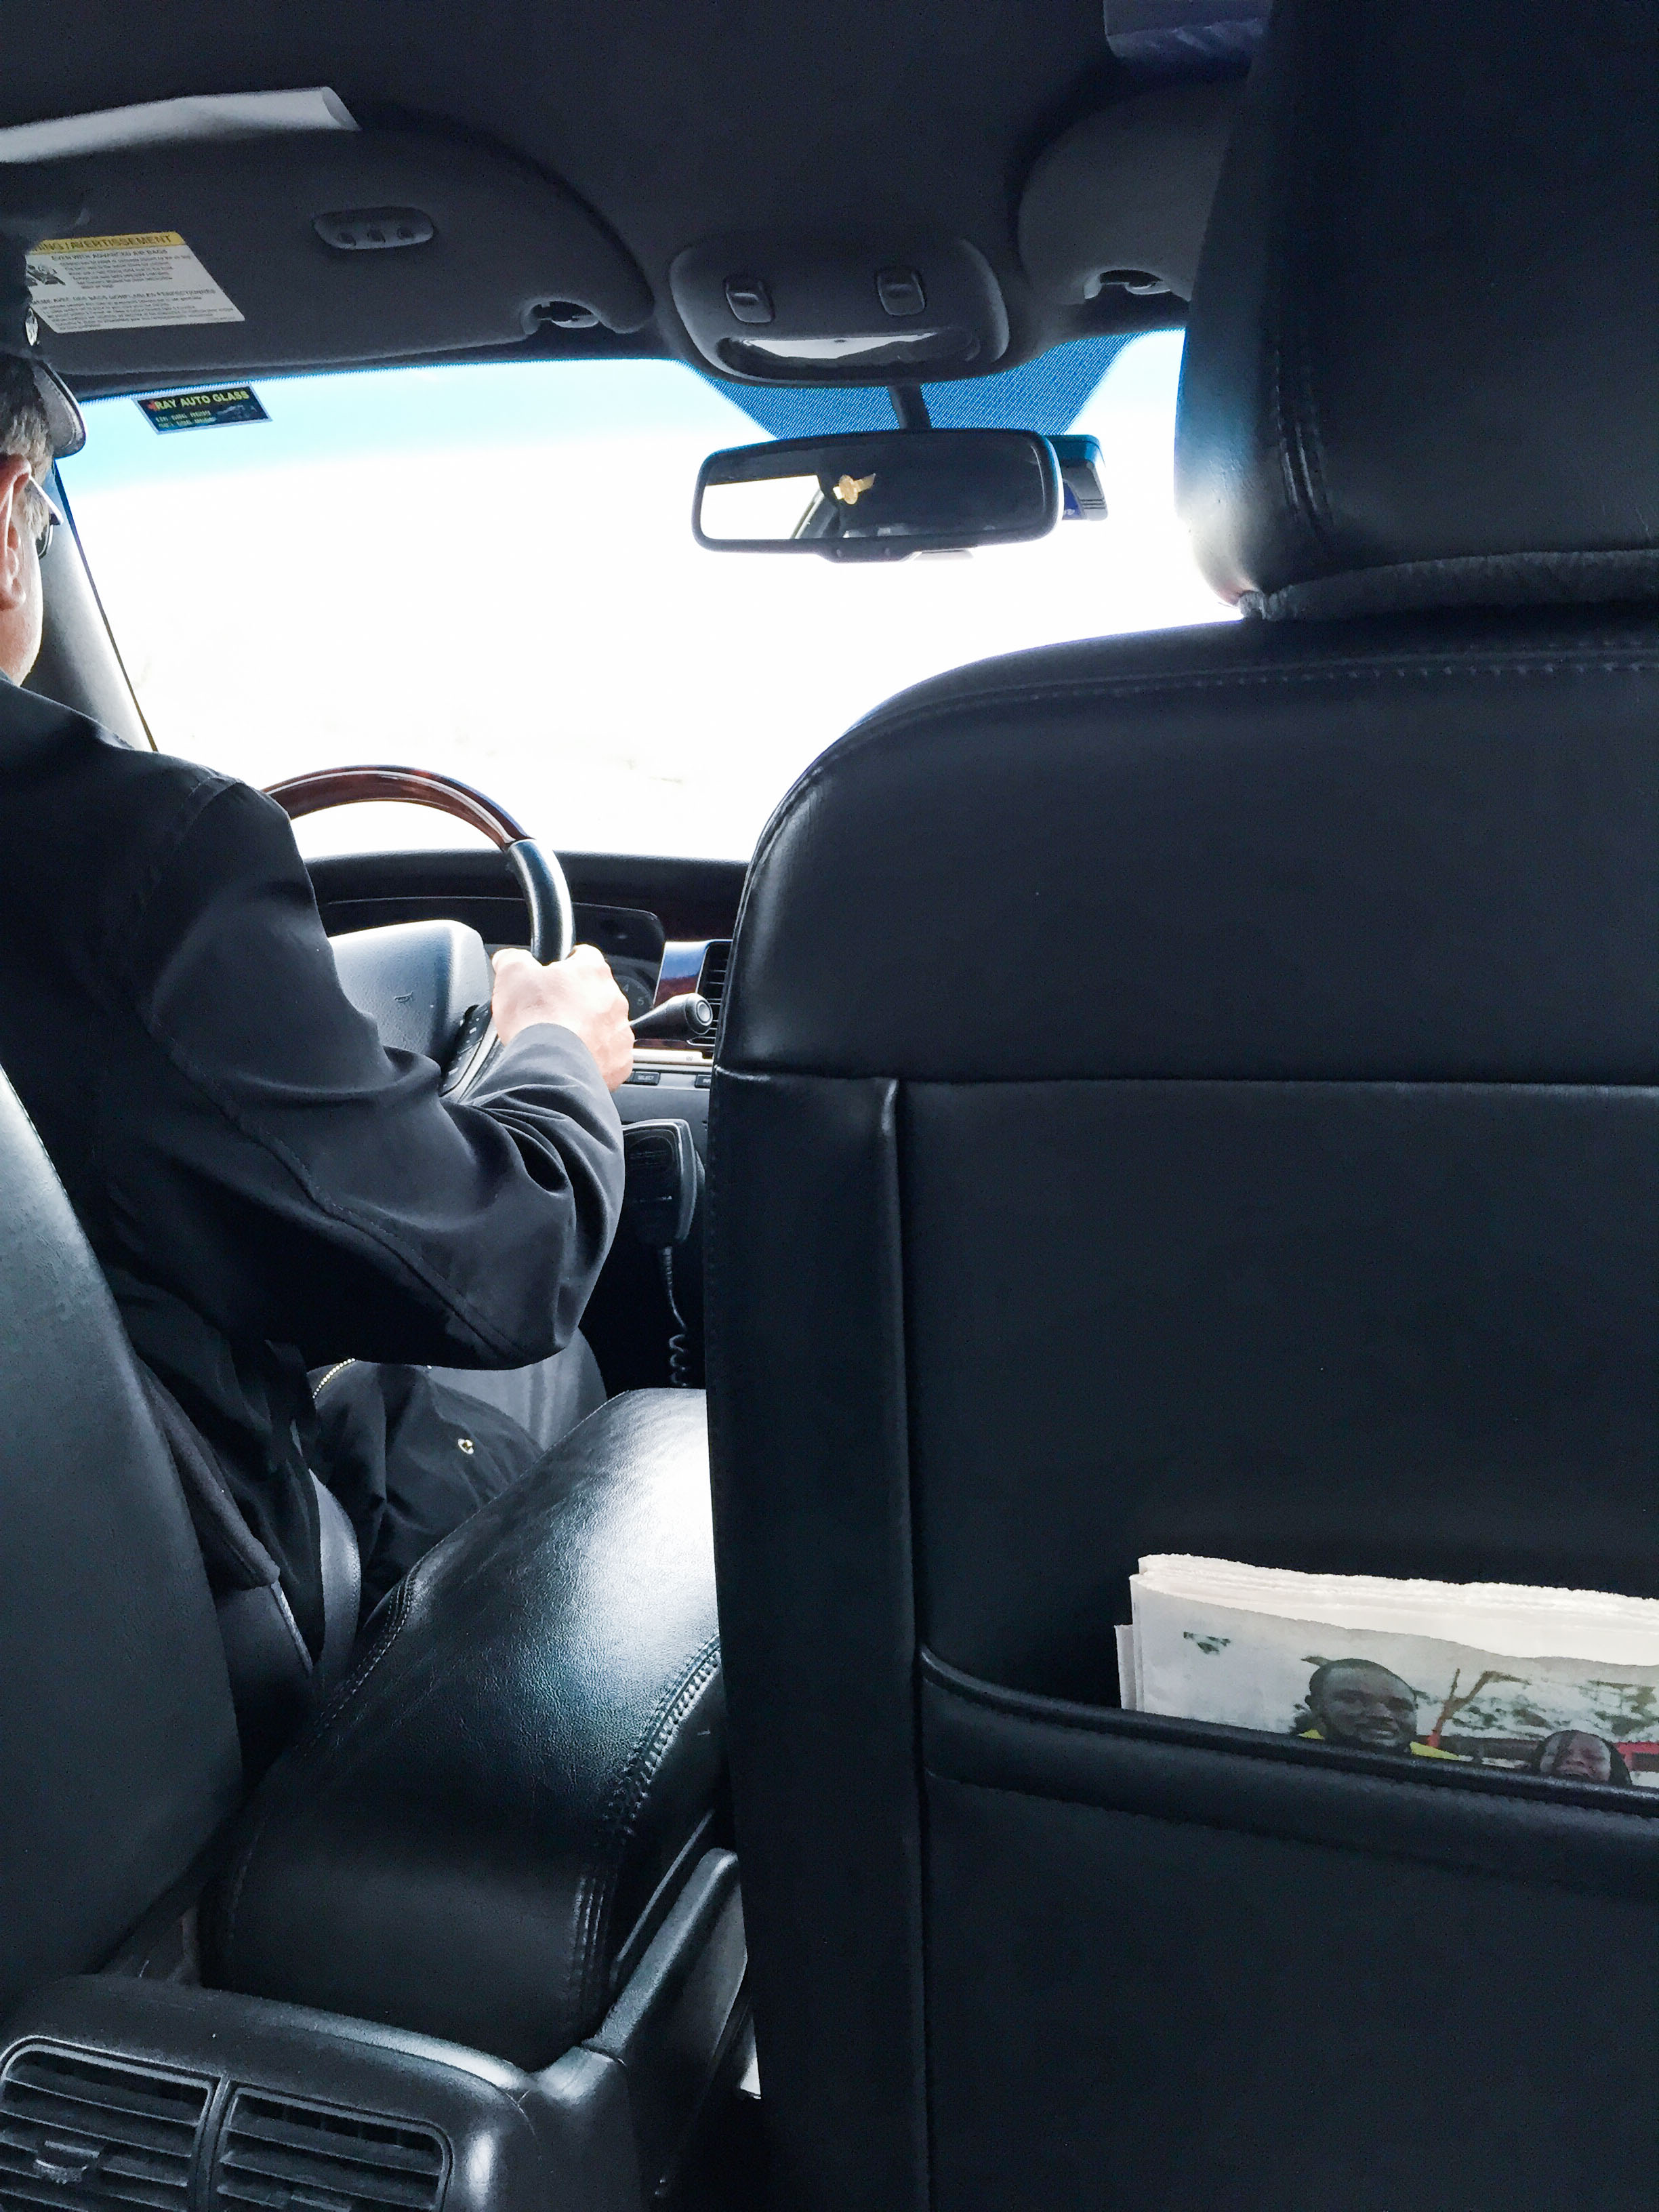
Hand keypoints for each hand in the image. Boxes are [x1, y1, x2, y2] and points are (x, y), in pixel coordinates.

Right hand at [490, 944, 633, 1088]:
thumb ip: (512, 959)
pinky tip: (573, 1059)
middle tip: (550, 1014)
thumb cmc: (536, 1020)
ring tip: (561, 1040)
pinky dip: (594, 1056)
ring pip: (604, 1025)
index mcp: (592, 971)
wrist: (551, 1068)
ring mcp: (620, 1031)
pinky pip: (609, 1055)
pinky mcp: (620, 1060)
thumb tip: (509, 958)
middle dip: (575, 1001)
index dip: (565, 965)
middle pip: (594, 993)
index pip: (584, 956)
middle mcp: (614, 998)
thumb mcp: (511, 974)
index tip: (553, 975)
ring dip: (587, 1029)